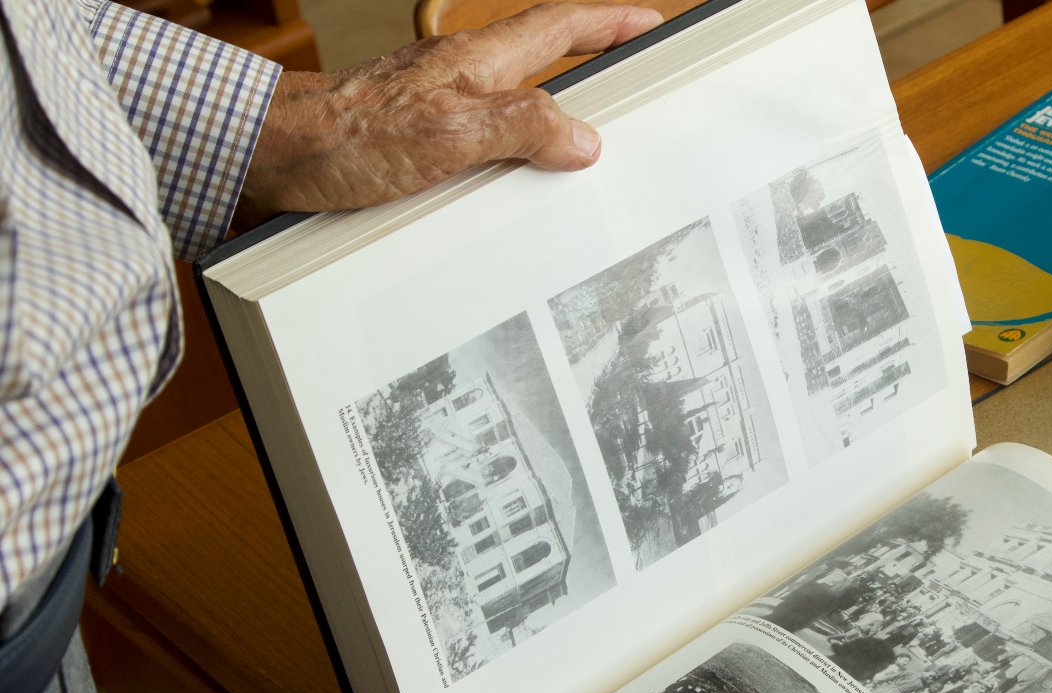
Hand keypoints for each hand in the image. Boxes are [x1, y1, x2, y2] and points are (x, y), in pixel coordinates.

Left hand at [235, 2, 662, 226]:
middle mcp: (460, 77)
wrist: (273, 156)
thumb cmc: (345, 138)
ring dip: (551, 110)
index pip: (560, 29)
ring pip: (512, 99)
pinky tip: (512, 181)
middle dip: (591, 59)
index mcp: (476, 63)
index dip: (610, 23)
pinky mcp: (415, 139)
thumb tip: (582, 138)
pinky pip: (483, 136)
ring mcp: (437, 105)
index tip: (650, 24)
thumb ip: (520, 128)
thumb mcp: (448, 133)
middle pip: (541, 58)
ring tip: (586, 138)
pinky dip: (512, 148)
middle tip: (628, 72)